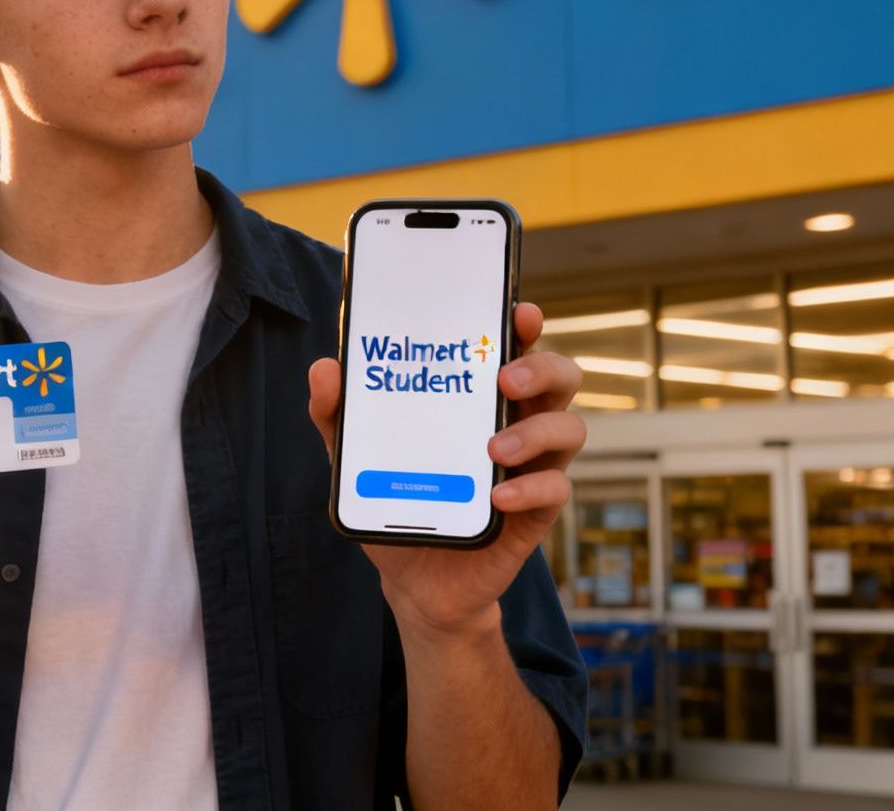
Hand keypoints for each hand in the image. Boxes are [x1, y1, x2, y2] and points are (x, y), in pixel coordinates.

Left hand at [307, 302, 585, 639]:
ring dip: (536, 432)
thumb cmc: (398, 500)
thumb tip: (324, 370)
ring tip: (493, 450)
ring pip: (569, 429)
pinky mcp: (534, 513)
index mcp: (481, 397)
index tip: (518, 311)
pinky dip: (530, 491)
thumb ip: (337, 414)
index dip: (524, 325)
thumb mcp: (357, 456)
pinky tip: (498, 498)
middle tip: (505, 377)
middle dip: (542, 368)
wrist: (412, 581)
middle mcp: (516, 423)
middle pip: (560, 378)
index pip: (514, 347)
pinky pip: (555, 491)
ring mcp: (532, 467)